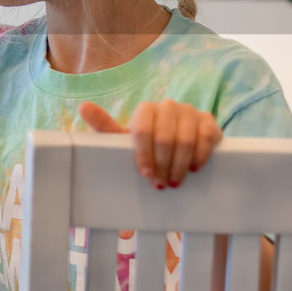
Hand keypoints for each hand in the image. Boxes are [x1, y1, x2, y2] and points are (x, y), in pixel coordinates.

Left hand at [79, 100, 222, 189]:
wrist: (173, 145)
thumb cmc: (143, 145)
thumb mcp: (122, 138)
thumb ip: (103, 125)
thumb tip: (83, 106)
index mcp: (145, 109)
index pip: (143, 131)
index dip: (144, 155)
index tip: (146, 175)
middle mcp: (168, 106)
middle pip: (165, 138)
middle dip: (162, 165)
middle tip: (161, 185)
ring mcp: (190, 112)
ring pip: (186, 140)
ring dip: (180, 165)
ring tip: (175, 182)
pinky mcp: (209, 121)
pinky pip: (207, 137)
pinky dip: (200, 156)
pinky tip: (194, 169)